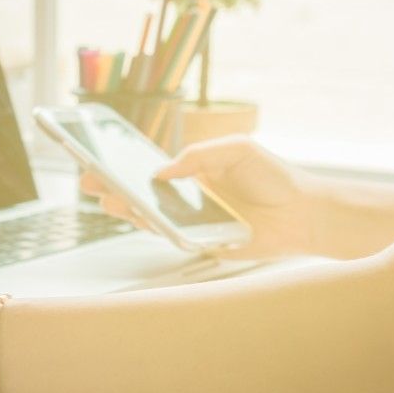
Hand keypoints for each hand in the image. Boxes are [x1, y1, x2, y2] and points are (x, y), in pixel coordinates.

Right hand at [80, 136, 318, 258]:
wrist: (303, 213)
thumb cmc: (274, 178)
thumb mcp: (237, 149)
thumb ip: (198, 156)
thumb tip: (162, 171)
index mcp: (194, 173)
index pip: (150, 169)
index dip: (124, 166)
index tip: (99, 159)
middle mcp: (189, 198)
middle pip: (142, 194)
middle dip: (113, 188)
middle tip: (90, 181)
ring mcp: (193, 222)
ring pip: (151, 217)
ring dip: (127, 209)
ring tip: (107, 199)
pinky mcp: (202, 242)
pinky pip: (172, 237)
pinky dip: (154, 228)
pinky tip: (140, 217)